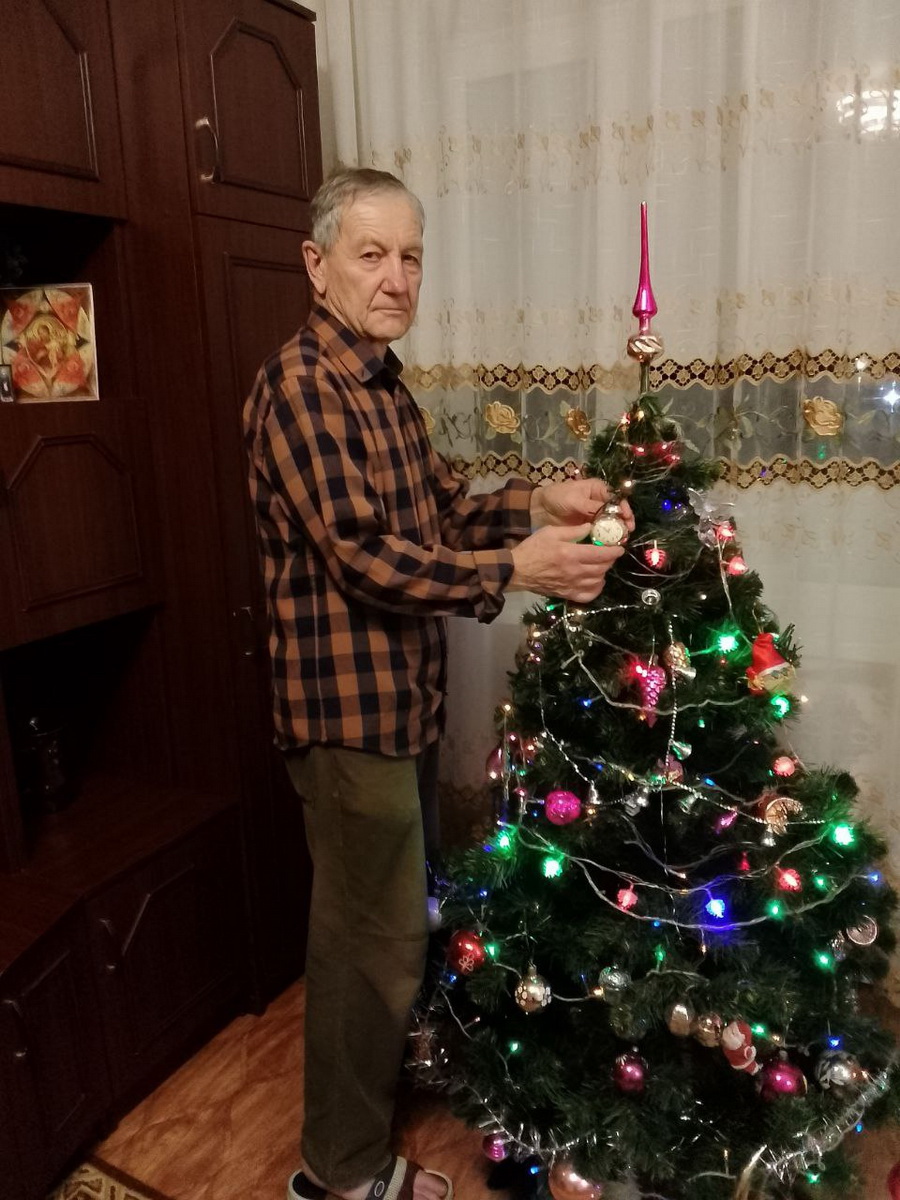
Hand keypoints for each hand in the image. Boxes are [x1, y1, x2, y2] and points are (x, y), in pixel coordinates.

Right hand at [508, 524, 623, 602]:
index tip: (619, 546)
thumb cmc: (533, 548)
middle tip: (609, 552)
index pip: (601, 554)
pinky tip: (594, 580)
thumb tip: (592, 527)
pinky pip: (589, 595)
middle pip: (602, 568)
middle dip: (610, 559)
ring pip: (598, 581)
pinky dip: (596, 588)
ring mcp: (571, 585)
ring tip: (600, 564)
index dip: (614, 550)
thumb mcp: (551, 532)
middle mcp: (574, 572)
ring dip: (604, 572)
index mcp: (571, 554)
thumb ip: (573, 530)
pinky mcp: (567, 594)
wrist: (517, 570)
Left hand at [530, 479, 633, 533]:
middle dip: (624, 522)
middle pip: (618, 513)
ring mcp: (596, 516)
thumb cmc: (557, 497)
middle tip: (627, 532)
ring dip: (617, 533)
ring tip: (621, 541)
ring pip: (611, 524)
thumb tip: (607, 512)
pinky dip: (606, 540)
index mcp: (599, 490)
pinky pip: (601, 534)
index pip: (617, 498)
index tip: (627, 518)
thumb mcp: (573, 499)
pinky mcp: (590, 529)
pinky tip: (610, 546)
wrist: (541, 508)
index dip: (624, 508)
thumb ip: (590, 506)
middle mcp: (601, 503)